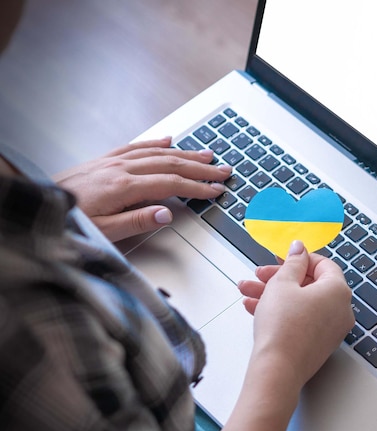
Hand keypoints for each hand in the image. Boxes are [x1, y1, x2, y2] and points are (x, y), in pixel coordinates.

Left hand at [54, 137, 230, 241]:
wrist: (39, 202)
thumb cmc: (69, 220)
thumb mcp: (104, 231)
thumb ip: (137, 221)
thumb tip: (168, 214)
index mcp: (123, 187)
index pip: (171, 184)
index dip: (197, 188)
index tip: (216, 190)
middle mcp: (120, 169)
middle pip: (170, 164)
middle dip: (200, 168)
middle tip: (222, 170)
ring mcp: (112, 161)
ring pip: (156, 152)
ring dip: (185, 153)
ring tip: (206, 155)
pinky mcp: (104, 160)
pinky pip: (135, 146)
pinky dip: (155, 142)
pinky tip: (168, 140)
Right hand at [200, 241, 352, 430]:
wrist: (277, 369)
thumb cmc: (281, 324)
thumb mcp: (283, 283)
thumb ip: (293, 262)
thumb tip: (300, 248)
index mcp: (338, 290)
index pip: (323, 265)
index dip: (299, 258)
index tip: (281, 258)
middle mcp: (341, 310)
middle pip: (309, 284)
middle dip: (279, 278)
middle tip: (258, 275)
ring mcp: (331, 329)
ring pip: (301, 303)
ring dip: (273, 294)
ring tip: (246, 292)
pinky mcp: (319, 344)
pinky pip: (301, 320)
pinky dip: (281, 312)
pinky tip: (254, 309)